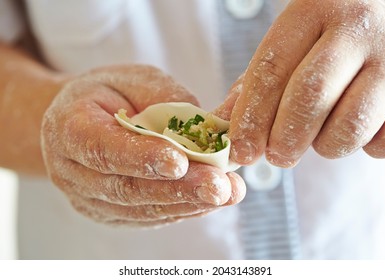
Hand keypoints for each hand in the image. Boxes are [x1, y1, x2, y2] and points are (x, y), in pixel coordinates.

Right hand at [41, 65, 245, 226]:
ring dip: (187, 204)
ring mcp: (91, 200)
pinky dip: (182, 209)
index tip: (180, 163)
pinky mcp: (111, 214)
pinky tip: (209, 201)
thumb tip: (206, 124)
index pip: (104, 149)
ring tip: (226, 194)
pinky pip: (147, 216)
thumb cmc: (107, 96)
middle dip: (178, 189)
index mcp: (69, 129)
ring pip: (141, 209)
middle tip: (218, 187)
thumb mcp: (131, 79)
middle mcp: (73, 173)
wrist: (79, 122)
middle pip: (127, 188)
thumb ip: (163, 97)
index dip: (142, 158)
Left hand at [225, 0, 384, 166]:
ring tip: (320, 135)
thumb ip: (258, 80)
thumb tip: (221, 123)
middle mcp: (356, 28)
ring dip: (327, 145)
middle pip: (309, 96)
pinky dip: (366, 146)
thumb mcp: (293, 40)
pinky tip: (358, 127)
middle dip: (285, 139)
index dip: (251, 117)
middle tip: (277, 157)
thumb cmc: (332, 31)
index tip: (241, 151)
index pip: (272, 70)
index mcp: (313, 10)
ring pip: (351, 124)